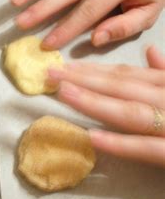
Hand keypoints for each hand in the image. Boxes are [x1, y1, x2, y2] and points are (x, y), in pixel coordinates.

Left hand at [47, 45, 164, 166]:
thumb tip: (149, 50)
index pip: (128, 75)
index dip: (93, 70)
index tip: (64, 66)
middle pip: (123, 87)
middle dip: (84, 79)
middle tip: (50, 73)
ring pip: (131, 112)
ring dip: (95, 102)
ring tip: (64, 94)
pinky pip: (146, 148)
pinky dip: (120, 143)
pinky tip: (92, 137)